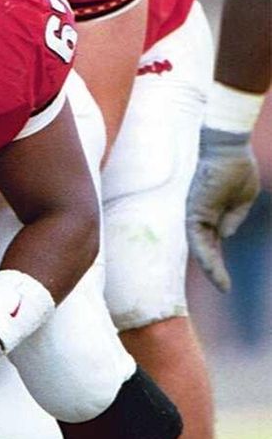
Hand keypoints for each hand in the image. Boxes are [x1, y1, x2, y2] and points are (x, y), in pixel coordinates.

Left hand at [186, 127, 259, 291]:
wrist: (230, 149)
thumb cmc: (237, 169)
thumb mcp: (243, 200)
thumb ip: (234, 218)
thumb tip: (225, 236)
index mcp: (212, 216)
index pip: (212, 245)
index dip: (218, 263)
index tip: (227, 282)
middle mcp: (200, 217)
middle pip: (205, 250)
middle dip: (215, 271)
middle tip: (225, 289)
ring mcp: (196, 214)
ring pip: (200, 247)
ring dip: (210, 267)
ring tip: (222, 284)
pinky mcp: (195, 210)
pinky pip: (197, 236)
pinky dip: (204, 252)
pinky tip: (213, 267)